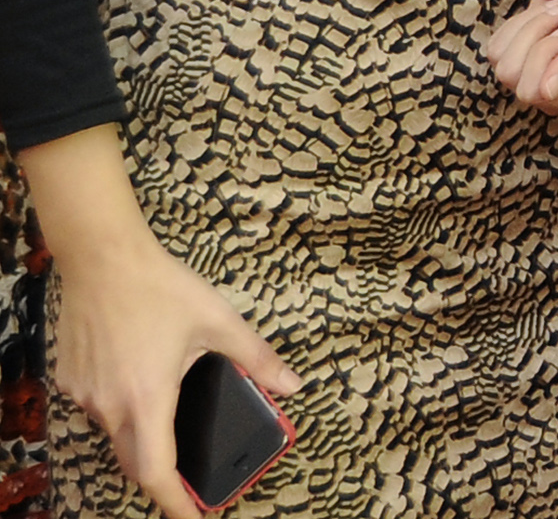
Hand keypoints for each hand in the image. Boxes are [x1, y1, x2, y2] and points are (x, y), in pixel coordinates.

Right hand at [50, 232, 299, 518]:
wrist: (103, 257)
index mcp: (148, 399)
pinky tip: (139, 379)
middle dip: (160, 475)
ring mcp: (85, 394)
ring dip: (139, 435)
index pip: (156, 471)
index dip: (174, 503)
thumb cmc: (161, 288)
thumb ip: (257, 359)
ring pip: (113, 433)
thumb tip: (292, 385)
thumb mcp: (220, 321)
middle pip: (133, 460)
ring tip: (168, 416)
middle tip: (186, 478)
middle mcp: (110, 405)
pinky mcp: (71, 379)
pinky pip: (96, 406)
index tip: (193, 517)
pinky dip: (119, 406)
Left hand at [486, 0, 557, 113]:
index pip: (539, 92)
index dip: (548, 55)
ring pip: (503, 66)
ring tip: (554, 15)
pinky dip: (516, 25)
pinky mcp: (514, 60)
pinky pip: (495, 50)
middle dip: (536, 39)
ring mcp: (532, 78)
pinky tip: (540, 17)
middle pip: (515, 80)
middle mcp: (556, 93)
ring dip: (529, 29)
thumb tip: (548, 93)